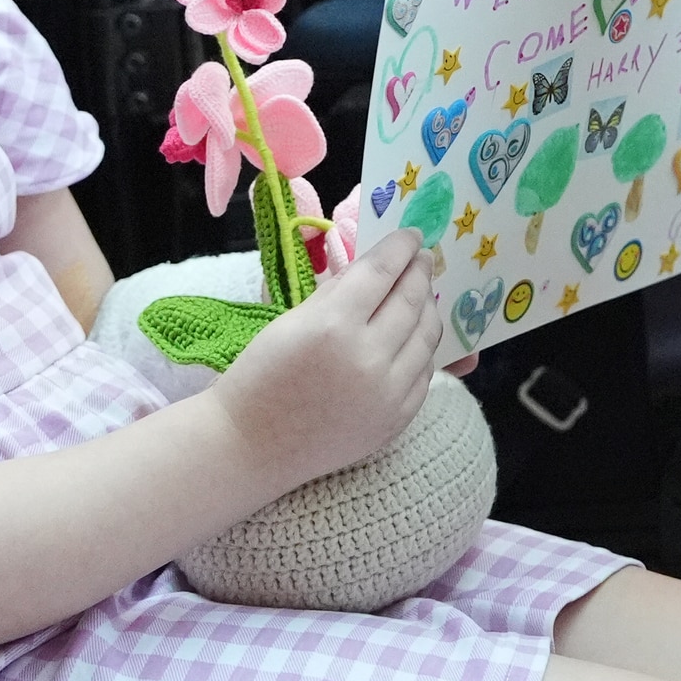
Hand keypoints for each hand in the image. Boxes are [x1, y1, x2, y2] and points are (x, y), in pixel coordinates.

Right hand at [208, 230, 438, 493]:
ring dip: (428, 309)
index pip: (382, 272)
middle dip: (420, 273)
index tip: (412, 235)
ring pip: (427, 337)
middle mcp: (368, 357)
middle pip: (411, 301)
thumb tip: (376, 268)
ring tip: (423, 294)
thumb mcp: (292, 320)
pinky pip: (424, 374)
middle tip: (423, 259)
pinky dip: (423, 349)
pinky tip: (416, 337)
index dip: (401, 247)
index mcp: (333, 325)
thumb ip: (338, 291)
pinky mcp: (397, 420)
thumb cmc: (261, 376)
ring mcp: (387, 393)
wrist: (252, 445)